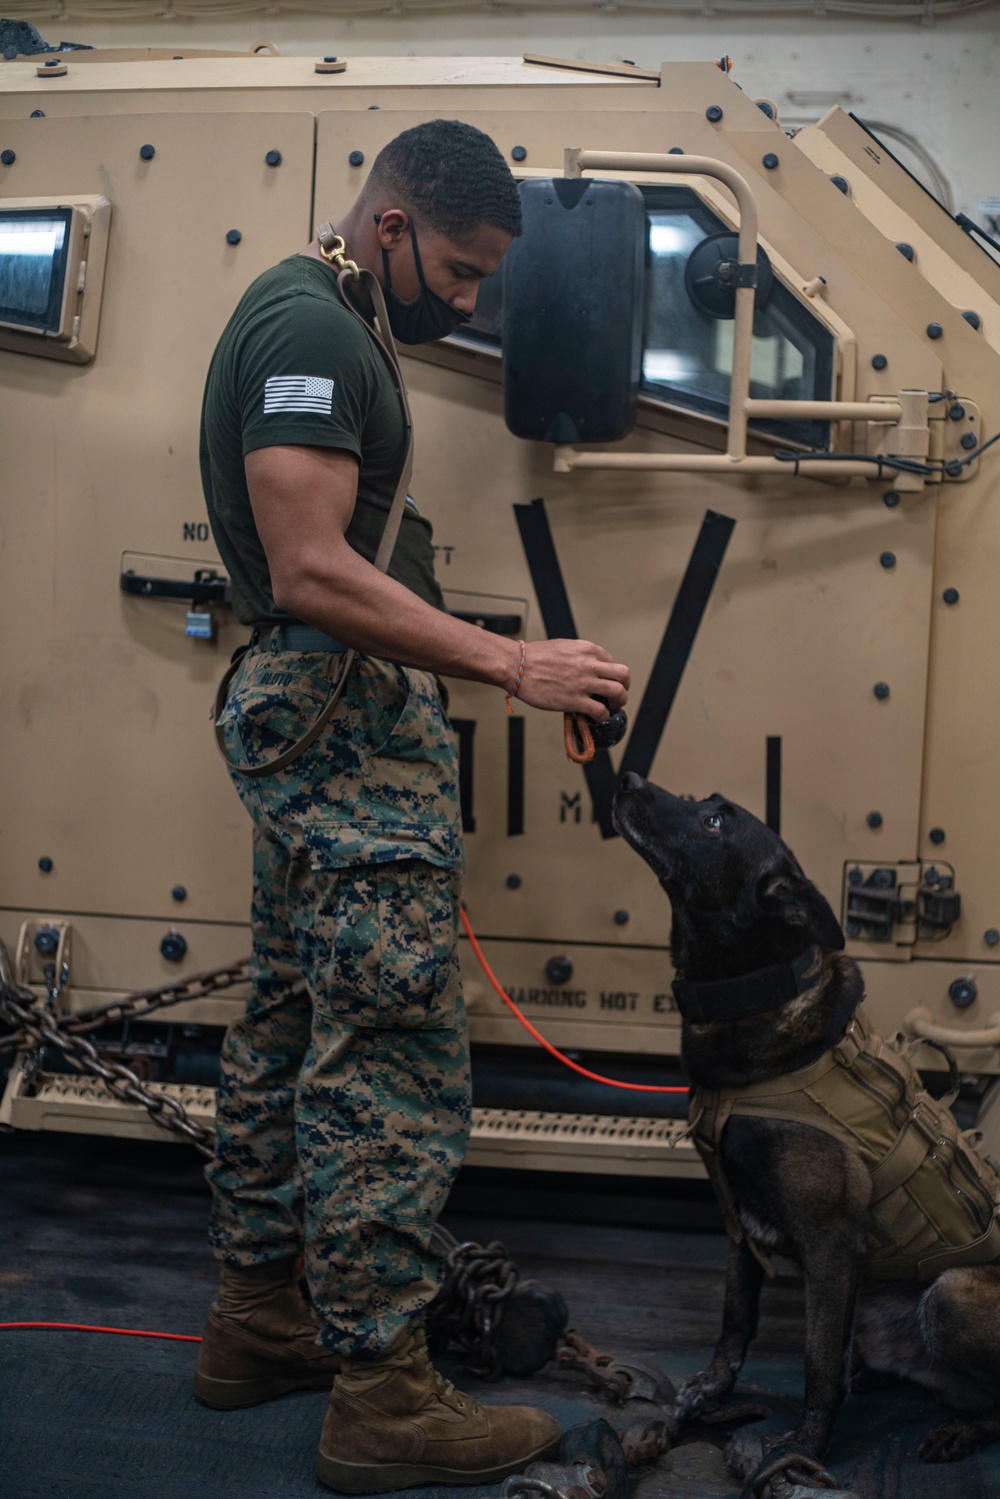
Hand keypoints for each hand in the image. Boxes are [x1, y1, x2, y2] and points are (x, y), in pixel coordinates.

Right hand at [510, 639, 629, 717]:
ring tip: (612, 707)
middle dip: (624, 686)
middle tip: (618, 694)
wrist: (517, 666)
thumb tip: (584, 668)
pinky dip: (602, 716)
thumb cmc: (533, 656)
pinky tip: (596, 717)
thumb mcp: (563, 647)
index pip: (611, 661)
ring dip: (619, 702)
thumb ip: (578, 656)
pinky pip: (600, 711)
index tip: (604, 681)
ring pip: (618, 692)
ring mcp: (584, 683)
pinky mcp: (575, 700)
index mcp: (587, 649)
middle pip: (623, 675)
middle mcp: (590, 665)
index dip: (610, 673)